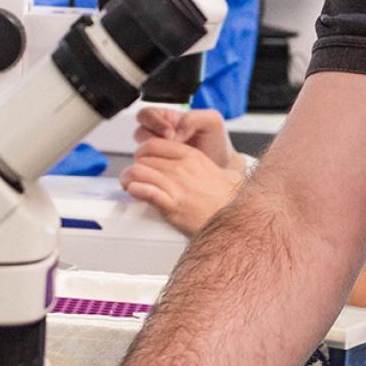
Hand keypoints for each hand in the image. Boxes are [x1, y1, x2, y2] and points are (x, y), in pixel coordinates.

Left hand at [120, 137, 244, 234]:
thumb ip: (219, 167)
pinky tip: (135, 193)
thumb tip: (230, 169)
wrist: (236, 222)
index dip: (143, 152)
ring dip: (130, 179)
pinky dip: (136, 191)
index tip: (143, 160)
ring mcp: (176, 186)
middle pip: (143, 158)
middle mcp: (182, 168)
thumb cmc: (230, 201)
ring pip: (138, 172)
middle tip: (134, 176)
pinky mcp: (172, 205)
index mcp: (192, 157)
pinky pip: (146, 191)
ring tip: (130, 186)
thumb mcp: (227, 174)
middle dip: (134, 167)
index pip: (155, 144)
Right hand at [134, 107, 239, 169]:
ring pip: (140, 150)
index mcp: (166, 118)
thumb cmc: (215, 142)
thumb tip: (176, 131)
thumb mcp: (211, 121)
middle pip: (139, 132)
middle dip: (151, 138)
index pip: (147, 114)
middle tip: (170, 144)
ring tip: (171, 157)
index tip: (170, 132)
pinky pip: (145, 167)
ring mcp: (156, 153)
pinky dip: (154, 167)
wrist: (220, 166)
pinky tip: (169, 168)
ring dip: (152, 153)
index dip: (154, 121)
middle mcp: (157, 134)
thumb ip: (193, 118)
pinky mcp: (156, 170)